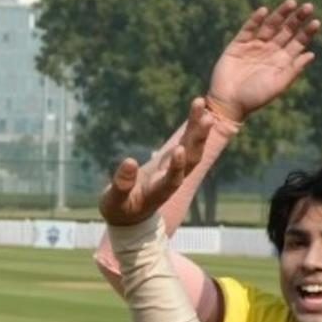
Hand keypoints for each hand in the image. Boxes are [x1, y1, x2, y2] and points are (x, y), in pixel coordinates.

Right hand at [99, 98, 214, 227]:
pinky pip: (187, 140)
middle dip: (198, 140)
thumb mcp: (114, 201)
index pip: (173, 180)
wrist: (132, 217)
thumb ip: (121, 185)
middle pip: (191, 160)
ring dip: (199, 128)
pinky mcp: (173, 159)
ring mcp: (175, 169)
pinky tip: (198, 105)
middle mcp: (172, 180)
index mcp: (158, 193)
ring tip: (201, 103)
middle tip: (207, 118)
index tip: (178, 150)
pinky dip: (193, 124)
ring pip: (192, 148)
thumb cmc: (120, 210)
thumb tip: (128, 161)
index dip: (176, 166)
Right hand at [206, 0, 319, 121]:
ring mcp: (254, 46)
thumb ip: (294, 69)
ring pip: (270, 25)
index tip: (316, 22)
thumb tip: (312, 54)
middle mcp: (270, 50)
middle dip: (297, 18)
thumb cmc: (255, 98)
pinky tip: (263, 11)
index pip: (298, 42)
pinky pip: (248, 29)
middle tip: (308, 6)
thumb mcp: (278, 85)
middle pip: (286, 30)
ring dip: (280, 14)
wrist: (228, 104)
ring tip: (291, 3)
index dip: (307, 32)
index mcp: (282, 60)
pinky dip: (255, 20)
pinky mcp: (237, 45)